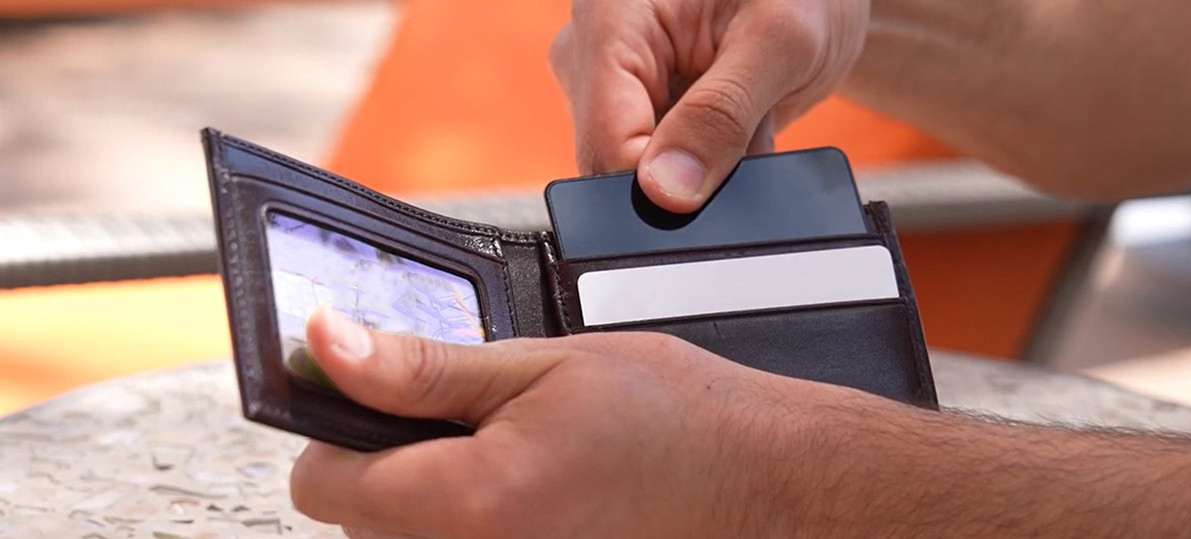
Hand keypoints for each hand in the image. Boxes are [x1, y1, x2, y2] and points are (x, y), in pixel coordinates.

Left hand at [288, 306, 858, 537]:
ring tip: (507, 456)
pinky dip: (474, 523)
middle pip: (359, 518)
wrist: (760, 483)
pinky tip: (528, 492)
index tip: (381, 396)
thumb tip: (326, 343)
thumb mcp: (542, 366)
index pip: (322, 482)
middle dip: (390, 462)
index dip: (339, 428)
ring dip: (431, 495)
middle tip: (467, 420)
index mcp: (468, 504)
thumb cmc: (673, 422)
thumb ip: (421, 368)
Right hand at [549, 0, 868, 212]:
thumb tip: (667, 192)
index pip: (604, 141)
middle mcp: (596, 54)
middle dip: (689, 169)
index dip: (658, 183)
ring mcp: (613, 88)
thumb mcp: (780, 43)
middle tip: (744, 119)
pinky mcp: (636, 114)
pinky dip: (706, 161)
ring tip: (744, 114)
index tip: (716, 177)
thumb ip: (722, 116)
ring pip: (641, 175)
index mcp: (611, 19)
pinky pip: (660, 171)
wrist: (816, 2)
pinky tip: (733, 124)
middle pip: (614, 161)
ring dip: (703, 164)